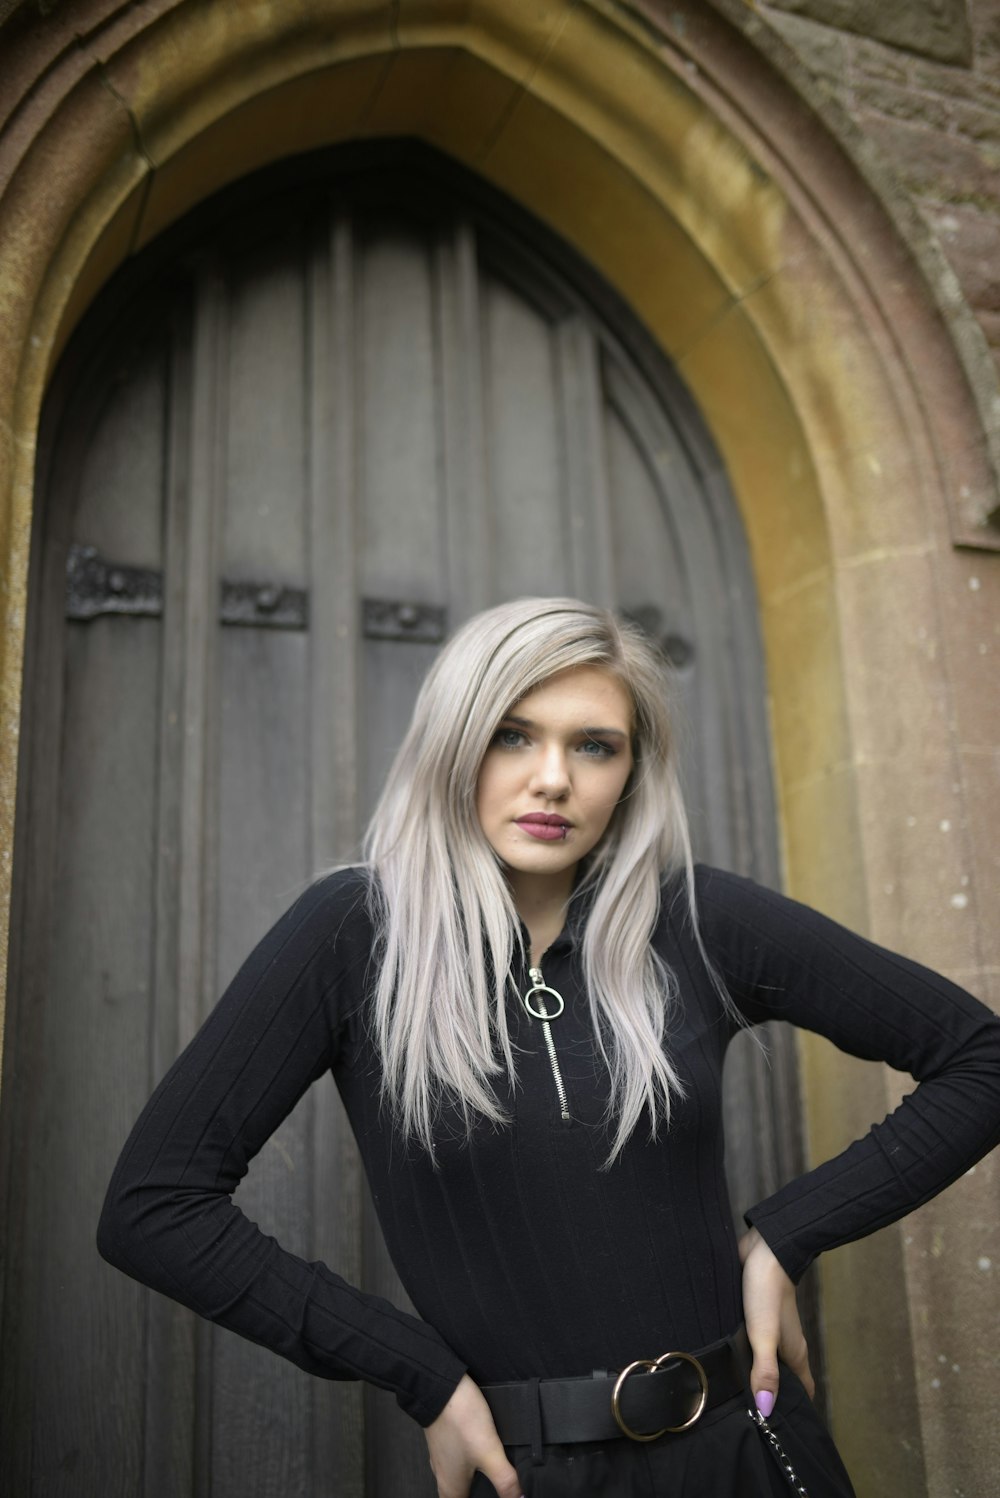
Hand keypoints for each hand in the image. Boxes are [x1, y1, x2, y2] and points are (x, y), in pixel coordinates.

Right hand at [424, 1374, 522, 1497]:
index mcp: (451, 1489)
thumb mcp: (490, 1453)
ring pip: (459, 1479)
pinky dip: (471, 1462)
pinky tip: (484, 1451)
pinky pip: (459, 1460)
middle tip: (499, 1490)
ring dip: (474, 1481)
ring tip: (495, 1475)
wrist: (440, 1387)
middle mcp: (443, 1477)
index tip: (498, 1497)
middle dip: (480, 1495)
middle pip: (462, 1496)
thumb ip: (506, 1481)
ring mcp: (442, 1458)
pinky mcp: (445, 1440)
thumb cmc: (460, 1422)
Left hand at [739, 1227, 813, 1417]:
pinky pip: (751, 1339)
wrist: (764, 1247)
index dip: (796, 1409)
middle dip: (772, 1395)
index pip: (803, 1389)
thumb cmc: (766, 1291)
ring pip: (767, 1357)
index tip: (781, 1430)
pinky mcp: (753, 1313)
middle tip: (751, 1417)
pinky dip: (743, 1350)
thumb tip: (766, 1410)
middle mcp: (785, 1342)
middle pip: (784, 1377)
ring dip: (755, 1372)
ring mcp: (770, 1327)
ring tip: (733, 1393)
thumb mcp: (765, 1335)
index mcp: (794, 1352)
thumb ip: (765, 1370)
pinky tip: (725, 1356)